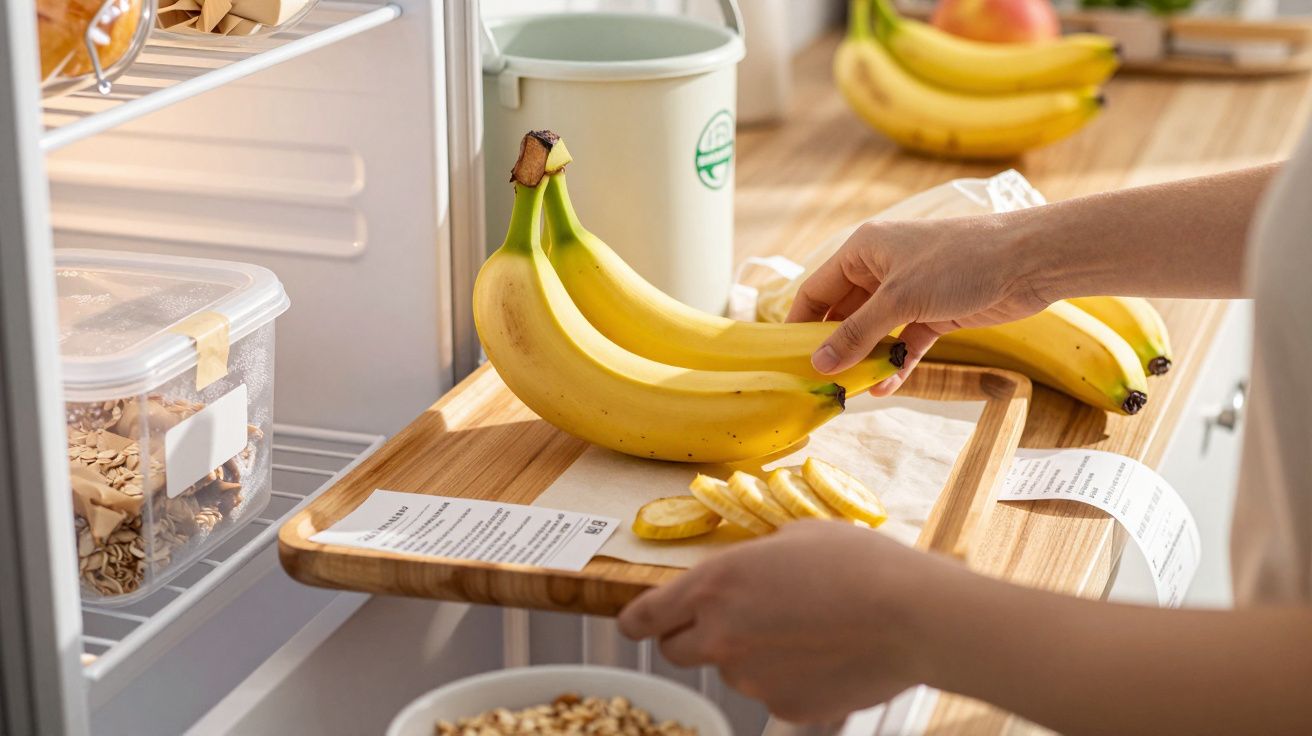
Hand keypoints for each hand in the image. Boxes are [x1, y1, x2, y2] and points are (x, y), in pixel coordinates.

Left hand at [617, 521, 968, 722]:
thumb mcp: (796, 535)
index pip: (643, 617)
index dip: (637, 620)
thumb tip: (751, 568)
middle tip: (735, 619)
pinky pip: (773, 692)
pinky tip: (825, 654)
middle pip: (676, 651)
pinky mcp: (785, 708)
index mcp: (714, 585)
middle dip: (695, 637)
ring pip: (732, 670)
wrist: (914, 616)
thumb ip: (755, 557)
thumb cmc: (860, 564)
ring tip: (805, 629)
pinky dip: (788, 678)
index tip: (641, 621)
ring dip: (751, 655)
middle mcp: (720, 636)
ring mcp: (751, 678)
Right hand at [787, 216, 1049, 394]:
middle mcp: (882, 268)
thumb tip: (820, 364)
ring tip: (852, 390)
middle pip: (844, 312)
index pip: (817, 289)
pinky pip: (904, 340)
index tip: (786, 358)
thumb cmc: (960, 262)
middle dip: (834, 346)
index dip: (800, 322)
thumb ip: (858, 333)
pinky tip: (886, 386)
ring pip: (875, 330)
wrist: (1029, 261)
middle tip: (819, 382)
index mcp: (863, 250)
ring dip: (865, 358)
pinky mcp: (936, 311)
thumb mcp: (900, 298)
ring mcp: (910, 291)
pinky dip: (895, 362)